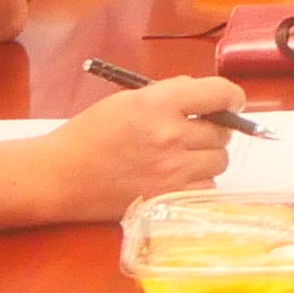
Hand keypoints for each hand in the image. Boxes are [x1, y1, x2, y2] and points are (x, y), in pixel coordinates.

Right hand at [33, 76, 241, 222]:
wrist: (62, 175)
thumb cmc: (91, 134)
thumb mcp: (129, 99)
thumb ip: (171, 94)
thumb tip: (206, 97)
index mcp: (158, 103)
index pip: (219, 93)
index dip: (231, 96)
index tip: (231, 101)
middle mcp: (170, 136)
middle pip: (223, 132)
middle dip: (214, 129)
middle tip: (195, 131)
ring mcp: (172, 171)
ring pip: (219, 161)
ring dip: (207, 156)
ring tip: (182, 156)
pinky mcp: (169, 199)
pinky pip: (207, 187)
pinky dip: (199, 182)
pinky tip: (177, 177)